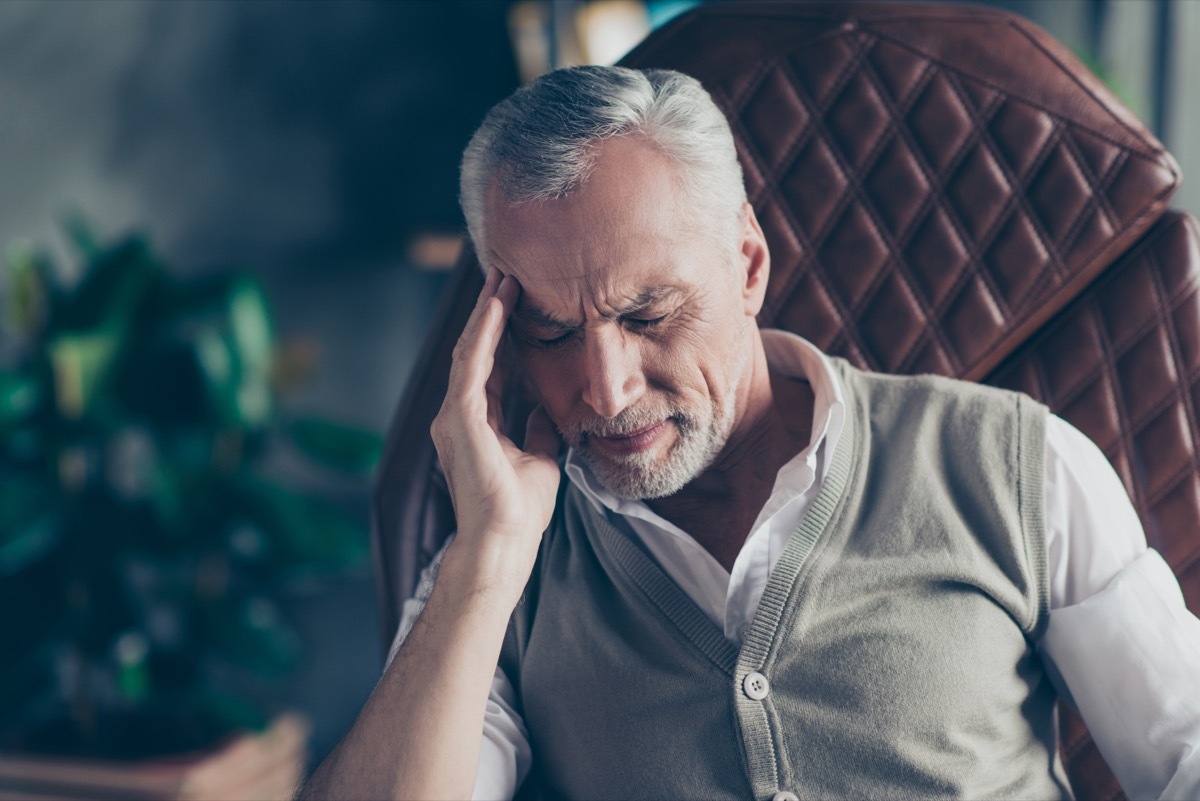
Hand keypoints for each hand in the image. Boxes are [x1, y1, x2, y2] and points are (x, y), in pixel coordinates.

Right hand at [430, 268, 561, 586]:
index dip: (502, 334)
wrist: (506, 540)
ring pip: (471, 351)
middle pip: (476, 351)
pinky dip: (484, 333)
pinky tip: (496, 306)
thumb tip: (547, 407)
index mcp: (477, 424)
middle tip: (505, 275)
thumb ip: (536, 428)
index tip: (516, 302)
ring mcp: (455, 417)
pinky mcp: (459, 419)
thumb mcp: (538, 456)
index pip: (489, 367)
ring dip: (486, 314)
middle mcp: (460, 416)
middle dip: (490, 313)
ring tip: (501, 279)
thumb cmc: (520, 508)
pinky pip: (472, 365)